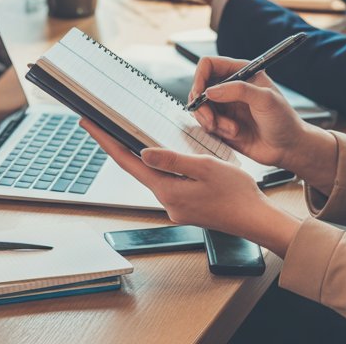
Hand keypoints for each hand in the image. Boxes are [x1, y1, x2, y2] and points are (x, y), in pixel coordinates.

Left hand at [79, 118, 300, 254]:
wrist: (257, 220)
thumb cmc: (238, 194)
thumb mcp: (205, 168)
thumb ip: (172, 160)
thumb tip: (143, 153)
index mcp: (168, 191)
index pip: (127, 162)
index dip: (105, 141)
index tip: (88, 124)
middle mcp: (168, 202)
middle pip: (136, 169)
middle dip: (118, 146)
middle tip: (101, 125)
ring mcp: (176, 207)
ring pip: (153, 176)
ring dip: (142, 158)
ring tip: (130, 136)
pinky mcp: (186, 208)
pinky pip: (168, 184)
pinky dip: (163, 169)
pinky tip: (165, 158)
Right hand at [188, 55, 307, 168]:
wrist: (289, 147)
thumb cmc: (284, 120)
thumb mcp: (265, 99)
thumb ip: (239, 90)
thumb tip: (210, 91)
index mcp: (241, 72)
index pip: (209, 65)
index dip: (200, 77)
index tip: (200, 94)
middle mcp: (230, 87)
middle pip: (199, 88)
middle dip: (202, 106)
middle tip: (211, 119)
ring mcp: (225, 106)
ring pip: (200, 108)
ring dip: (211, 121)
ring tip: (231, 129)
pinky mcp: (222, 123)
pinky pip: (206, 124)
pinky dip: (216, 130)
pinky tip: (235, 133)